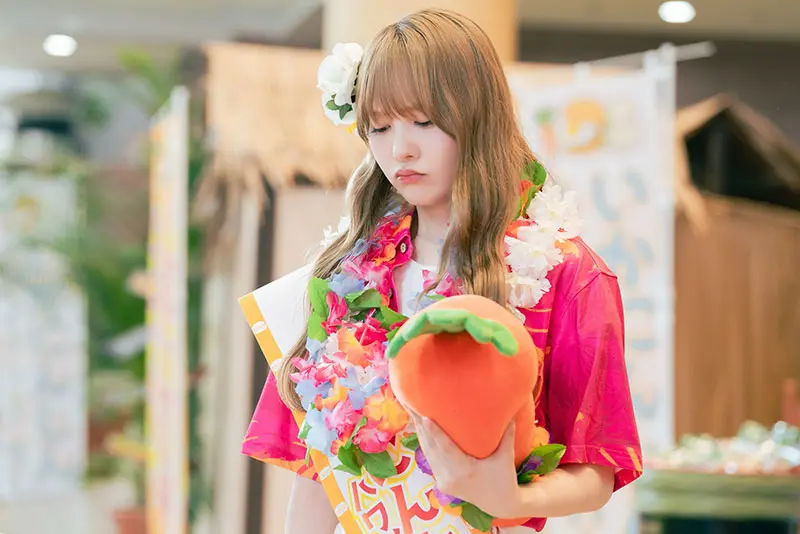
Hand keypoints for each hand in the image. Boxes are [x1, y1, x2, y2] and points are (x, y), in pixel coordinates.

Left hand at [407, 409, 522, 518]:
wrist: (500, 504)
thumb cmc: (504, 478)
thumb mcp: (505, 457)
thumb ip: (507, 434)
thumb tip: (512, 411)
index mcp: (466, 471)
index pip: (445, 448)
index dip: (433, 433)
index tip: (424, 417)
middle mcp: (451, 477)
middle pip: (431, 449)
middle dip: (420, 427)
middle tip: (411, 405)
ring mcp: (444, 482)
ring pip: (428, 454)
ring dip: (420, 434)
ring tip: (412, 412)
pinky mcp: (441, 484)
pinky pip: (431, 461)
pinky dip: (425, 445)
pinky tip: (420, 430)